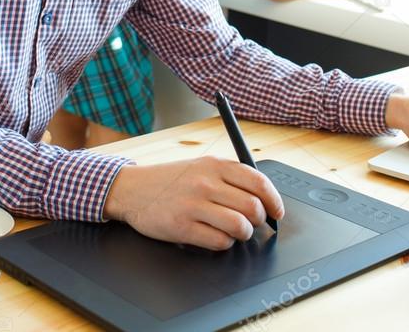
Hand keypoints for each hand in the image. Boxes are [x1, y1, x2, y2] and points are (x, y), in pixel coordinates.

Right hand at [103, 157, 284, 249]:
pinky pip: (219, 242)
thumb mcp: (200, 166)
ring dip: (242, 234)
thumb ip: (229, 177)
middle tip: (252, 223)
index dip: (274, 201)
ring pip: (240, 226)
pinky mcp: (182, 226)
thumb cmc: (170, 179)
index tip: (276, 212)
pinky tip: (215, 237)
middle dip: (258, 220)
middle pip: (253, 207)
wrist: (132, 188)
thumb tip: (263, 197)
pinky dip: (223, 244)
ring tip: (234, 232)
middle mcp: (206, 182)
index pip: (259, 182)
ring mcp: (194, 205)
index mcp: (215, 164)